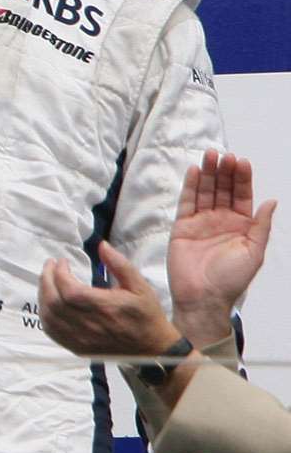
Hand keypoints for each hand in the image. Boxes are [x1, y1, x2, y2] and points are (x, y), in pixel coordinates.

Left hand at [39, 242, 180, 358]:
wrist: (152, 348)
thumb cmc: (146, 315)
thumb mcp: (139, 286)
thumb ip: (119, 264)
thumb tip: (101, 245)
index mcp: (104, 307)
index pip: (69, 289)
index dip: (59, 273)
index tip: (62, 261)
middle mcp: (89, 325)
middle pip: (54, 301)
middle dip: (46, 279)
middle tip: (49, 266)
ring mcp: (80, 338)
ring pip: (49, 316)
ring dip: (43, 295)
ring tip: (47, 280)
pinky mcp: (77, 347)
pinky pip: (52, 331)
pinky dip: (45, 315)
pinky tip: (49, 302)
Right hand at [171, 150, 273, 344]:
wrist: (204, 297)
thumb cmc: (231, 279)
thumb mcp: (255, 252)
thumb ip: (261, 225)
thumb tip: (271, 201)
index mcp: (241, 225)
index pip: (242, 195)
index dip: (242, 178)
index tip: (241, 161)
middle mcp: (221, 220)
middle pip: (222, 189)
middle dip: (224, 171)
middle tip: (224, 155)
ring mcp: (201, 222)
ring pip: (205, 191)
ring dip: (207, 173)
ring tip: (209, 155)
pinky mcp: (182, 226)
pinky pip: (186, 202)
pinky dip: (189, 186)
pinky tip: (193, 171)